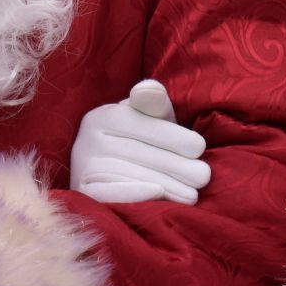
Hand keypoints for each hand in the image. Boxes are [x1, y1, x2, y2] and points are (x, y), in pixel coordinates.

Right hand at [69, 79, 210, 204]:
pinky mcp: (83, 192)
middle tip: (203, 177)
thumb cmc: (144, 145)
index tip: (200, 148)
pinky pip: (108, 192)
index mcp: (104, 116)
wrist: (116, 177)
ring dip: (165, 185)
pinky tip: (159, 194)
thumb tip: (147, 90)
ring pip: (129, 173)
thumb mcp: (152, 120)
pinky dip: (133, 193)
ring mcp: (82, 166)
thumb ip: (155, 102)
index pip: (140, 124)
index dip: (173, 136)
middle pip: (138, 152)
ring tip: (192, 195)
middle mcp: (88, 138)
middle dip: (175, 165)